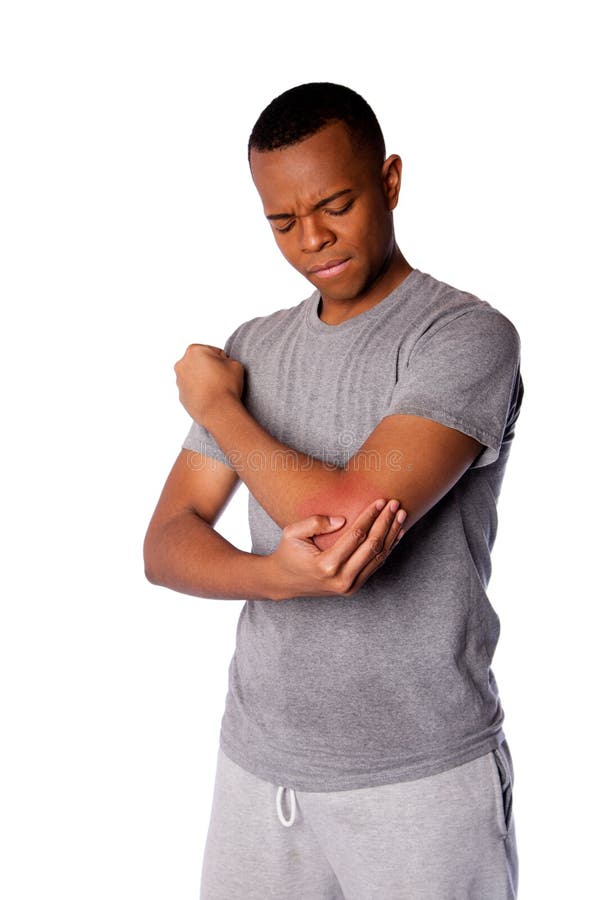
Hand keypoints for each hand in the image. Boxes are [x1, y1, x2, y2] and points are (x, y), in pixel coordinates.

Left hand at [174, 344, 244, 423]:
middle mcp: (182, 364)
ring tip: (218, 390)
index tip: (227, 369)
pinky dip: (200, 392)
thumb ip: (226, 359)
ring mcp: (179, 381)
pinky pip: (193, 390)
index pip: (212, 351)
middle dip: (209, 368)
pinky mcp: (181, 396)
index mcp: (194, 351)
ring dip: (204, 380)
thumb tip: (222, 365)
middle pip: (200, 363)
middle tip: (222, 379)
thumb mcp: (235, 364)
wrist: (218, 411)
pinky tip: (211, 398)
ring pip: (195, 377)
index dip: (222, 360)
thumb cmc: (226, 386)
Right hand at [267, 497, 406, 600]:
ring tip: (401, 515)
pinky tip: (396, 533)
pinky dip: (388, 548)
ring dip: (392, 535)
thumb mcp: (292, 533)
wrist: (284, 581)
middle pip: (372, 546)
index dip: (370, 516)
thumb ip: (315, 522)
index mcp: (326, 565)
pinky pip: (375, 566)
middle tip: (395, 504)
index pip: (356, 536)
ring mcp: (349, 586)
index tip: (379, 501)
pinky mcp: (353, 588)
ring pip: (378, 558)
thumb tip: (343, 519)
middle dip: (386, 522)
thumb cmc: (289, 553)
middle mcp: (341, 579)